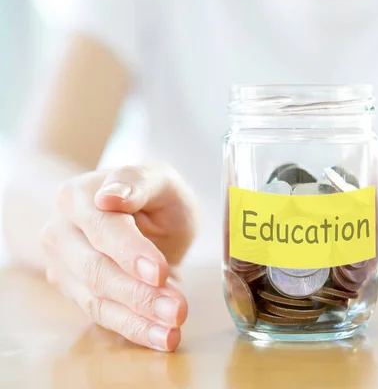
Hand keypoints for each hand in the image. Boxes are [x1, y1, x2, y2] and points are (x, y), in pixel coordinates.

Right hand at [41, 163, 197, 351]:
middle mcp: (61, 232)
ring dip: (139, 319)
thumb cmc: (152, 194)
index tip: (159, 272)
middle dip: (140, 294)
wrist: (139, 214)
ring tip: (174, 330)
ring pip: (98, 300)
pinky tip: (163, 338)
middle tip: (178, 310)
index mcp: (77, 197)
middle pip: (97, 270)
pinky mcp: (75, 292)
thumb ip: (138, 182)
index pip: (103, 229)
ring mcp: (63, 265)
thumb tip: (111, 197)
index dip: (131, 253)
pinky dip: (135, 329)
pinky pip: (103, 316)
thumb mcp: (158, 179)